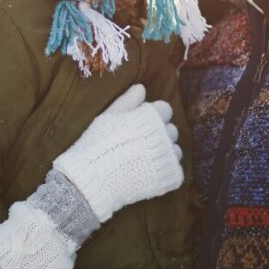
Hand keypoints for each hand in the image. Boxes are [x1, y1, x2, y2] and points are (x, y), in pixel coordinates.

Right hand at [52, 84, 182, 222]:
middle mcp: (164, 135)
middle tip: (138, 145)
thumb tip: (141, 88)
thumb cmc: (97, 145)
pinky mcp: (170, 177)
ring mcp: (168, 157)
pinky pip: (175, 170)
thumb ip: (127, 102)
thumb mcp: (108, 117)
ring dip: (163, 154)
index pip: (165, 110)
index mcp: (150, 117)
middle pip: (171, 130)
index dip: (152, 117)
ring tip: (143, 161)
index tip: (139, 126)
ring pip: (174, 151)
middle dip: (159, 135)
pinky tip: (147, 174)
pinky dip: (165, 172)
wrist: (93, 180)